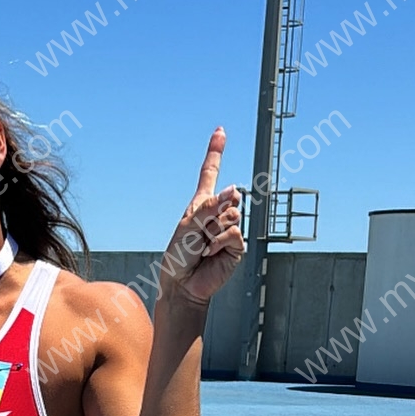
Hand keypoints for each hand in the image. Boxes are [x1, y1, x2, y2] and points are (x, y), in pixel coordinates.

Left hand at [156, 129, 244, 309]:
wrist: (183, 284)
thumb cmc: (179, 255)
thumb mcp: (188, 226)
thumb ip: (210, 207)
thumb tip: (234, 191)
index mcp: (201, 204)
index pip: (210, 173)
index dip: (216, 152)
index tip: (220, 131)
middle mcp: (216, 213)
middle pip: (227, 197)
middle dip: (211, 214)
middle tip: (198, 234)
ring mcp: (228, 229)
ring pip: (232, 215)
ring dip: (213, 231)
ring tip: (203, 246)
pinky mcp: (236, 245)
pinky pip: (234, 232)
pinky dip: (220, 241)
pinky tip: (210, 252)